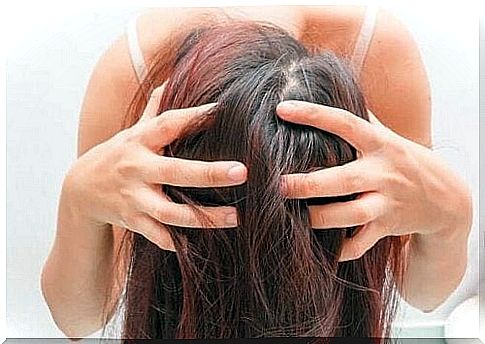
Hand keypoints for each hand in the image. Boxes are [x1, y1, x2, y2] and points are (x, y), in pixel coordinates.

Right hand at [64, 85, 246, 250]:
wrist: (80, 190)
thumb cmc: (118, 154)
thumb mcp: (133, 130)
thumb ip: (154, 107)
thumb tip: (173, 77)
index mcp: (141, 140)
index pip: (170, 124)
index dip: (196, 116)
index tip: (225, 110)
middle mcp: (138, 168)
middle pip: (176, 172)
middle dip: (209, 173)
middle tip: (243, 172)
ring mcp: (134, 198)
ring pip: (171, 212)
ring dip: (204, 217)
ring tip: (237, 218)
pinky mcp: (132, 221)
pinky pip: (158, 236)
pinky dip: (178, 242)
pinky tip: (205, 246)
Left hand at [276, 100, 471, 260]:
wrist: (444, 198)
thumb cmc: (403, 160)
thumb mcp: (387, 136)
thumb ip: (360, 118)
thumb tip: (328, 89)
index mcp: (380, 144)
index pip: (345, 123)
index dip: (313, 115)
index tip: (282, 109)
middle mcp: (383, 173)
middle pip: (342, 179)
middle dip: (307, 184)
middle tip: (277, 184)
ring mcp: (386, 202)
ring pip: (350, 214)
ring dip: (319, 218)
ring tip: (293, 216)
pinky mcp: (386, 227)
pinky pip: (360, 243)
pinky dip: (341, 249)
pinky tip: (320, 247)